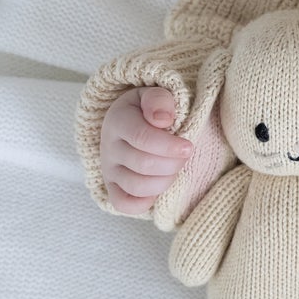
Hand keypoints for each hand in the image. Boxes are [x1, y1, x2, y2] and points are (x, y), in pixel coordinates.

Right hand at [99, 85, 192, 214]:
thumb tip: (163, 119)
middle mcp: (109, 147)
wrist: (132, 121)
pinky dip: (145, 201)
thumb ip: (160, 100)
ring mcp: (109, 169)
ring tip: (174, 168)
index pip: (142, 138)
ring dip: (165, 180)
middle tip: (185, 155)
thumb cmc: (150, 109)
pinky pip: (124, 204)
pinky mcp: (112, 187)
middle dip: (173, 163)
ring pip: (137, 186)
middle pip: (144, 164)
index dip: (169, 146)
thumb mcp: (155, 94)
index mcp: (118, 120)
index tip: (189, 146)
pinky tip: (158, 186)